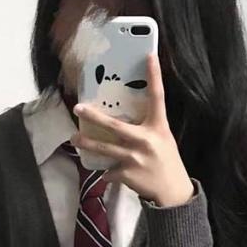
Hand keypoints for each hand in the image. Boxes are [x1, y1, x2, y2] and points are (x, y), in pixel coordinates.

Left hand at [70, 53, 195, 206]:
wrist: (172, 191)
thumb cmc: (166, 160)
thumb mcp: (162, 138)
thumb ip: (146, 128)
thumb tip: (123, 119)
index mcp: (158, 127)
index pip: (157, 97)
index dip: (154, 76)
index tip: (149, 56)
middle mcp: (145, 140)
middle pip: (114, 126)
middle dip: (94, 117)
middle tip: (78, 108)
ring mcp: (134, 158)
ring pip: (104, 149)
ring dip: (87, 144)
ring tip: (74, 140)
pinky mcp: (126, 174)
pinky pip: (110, 171)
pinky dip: (109, 173)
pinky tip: (112, 174)